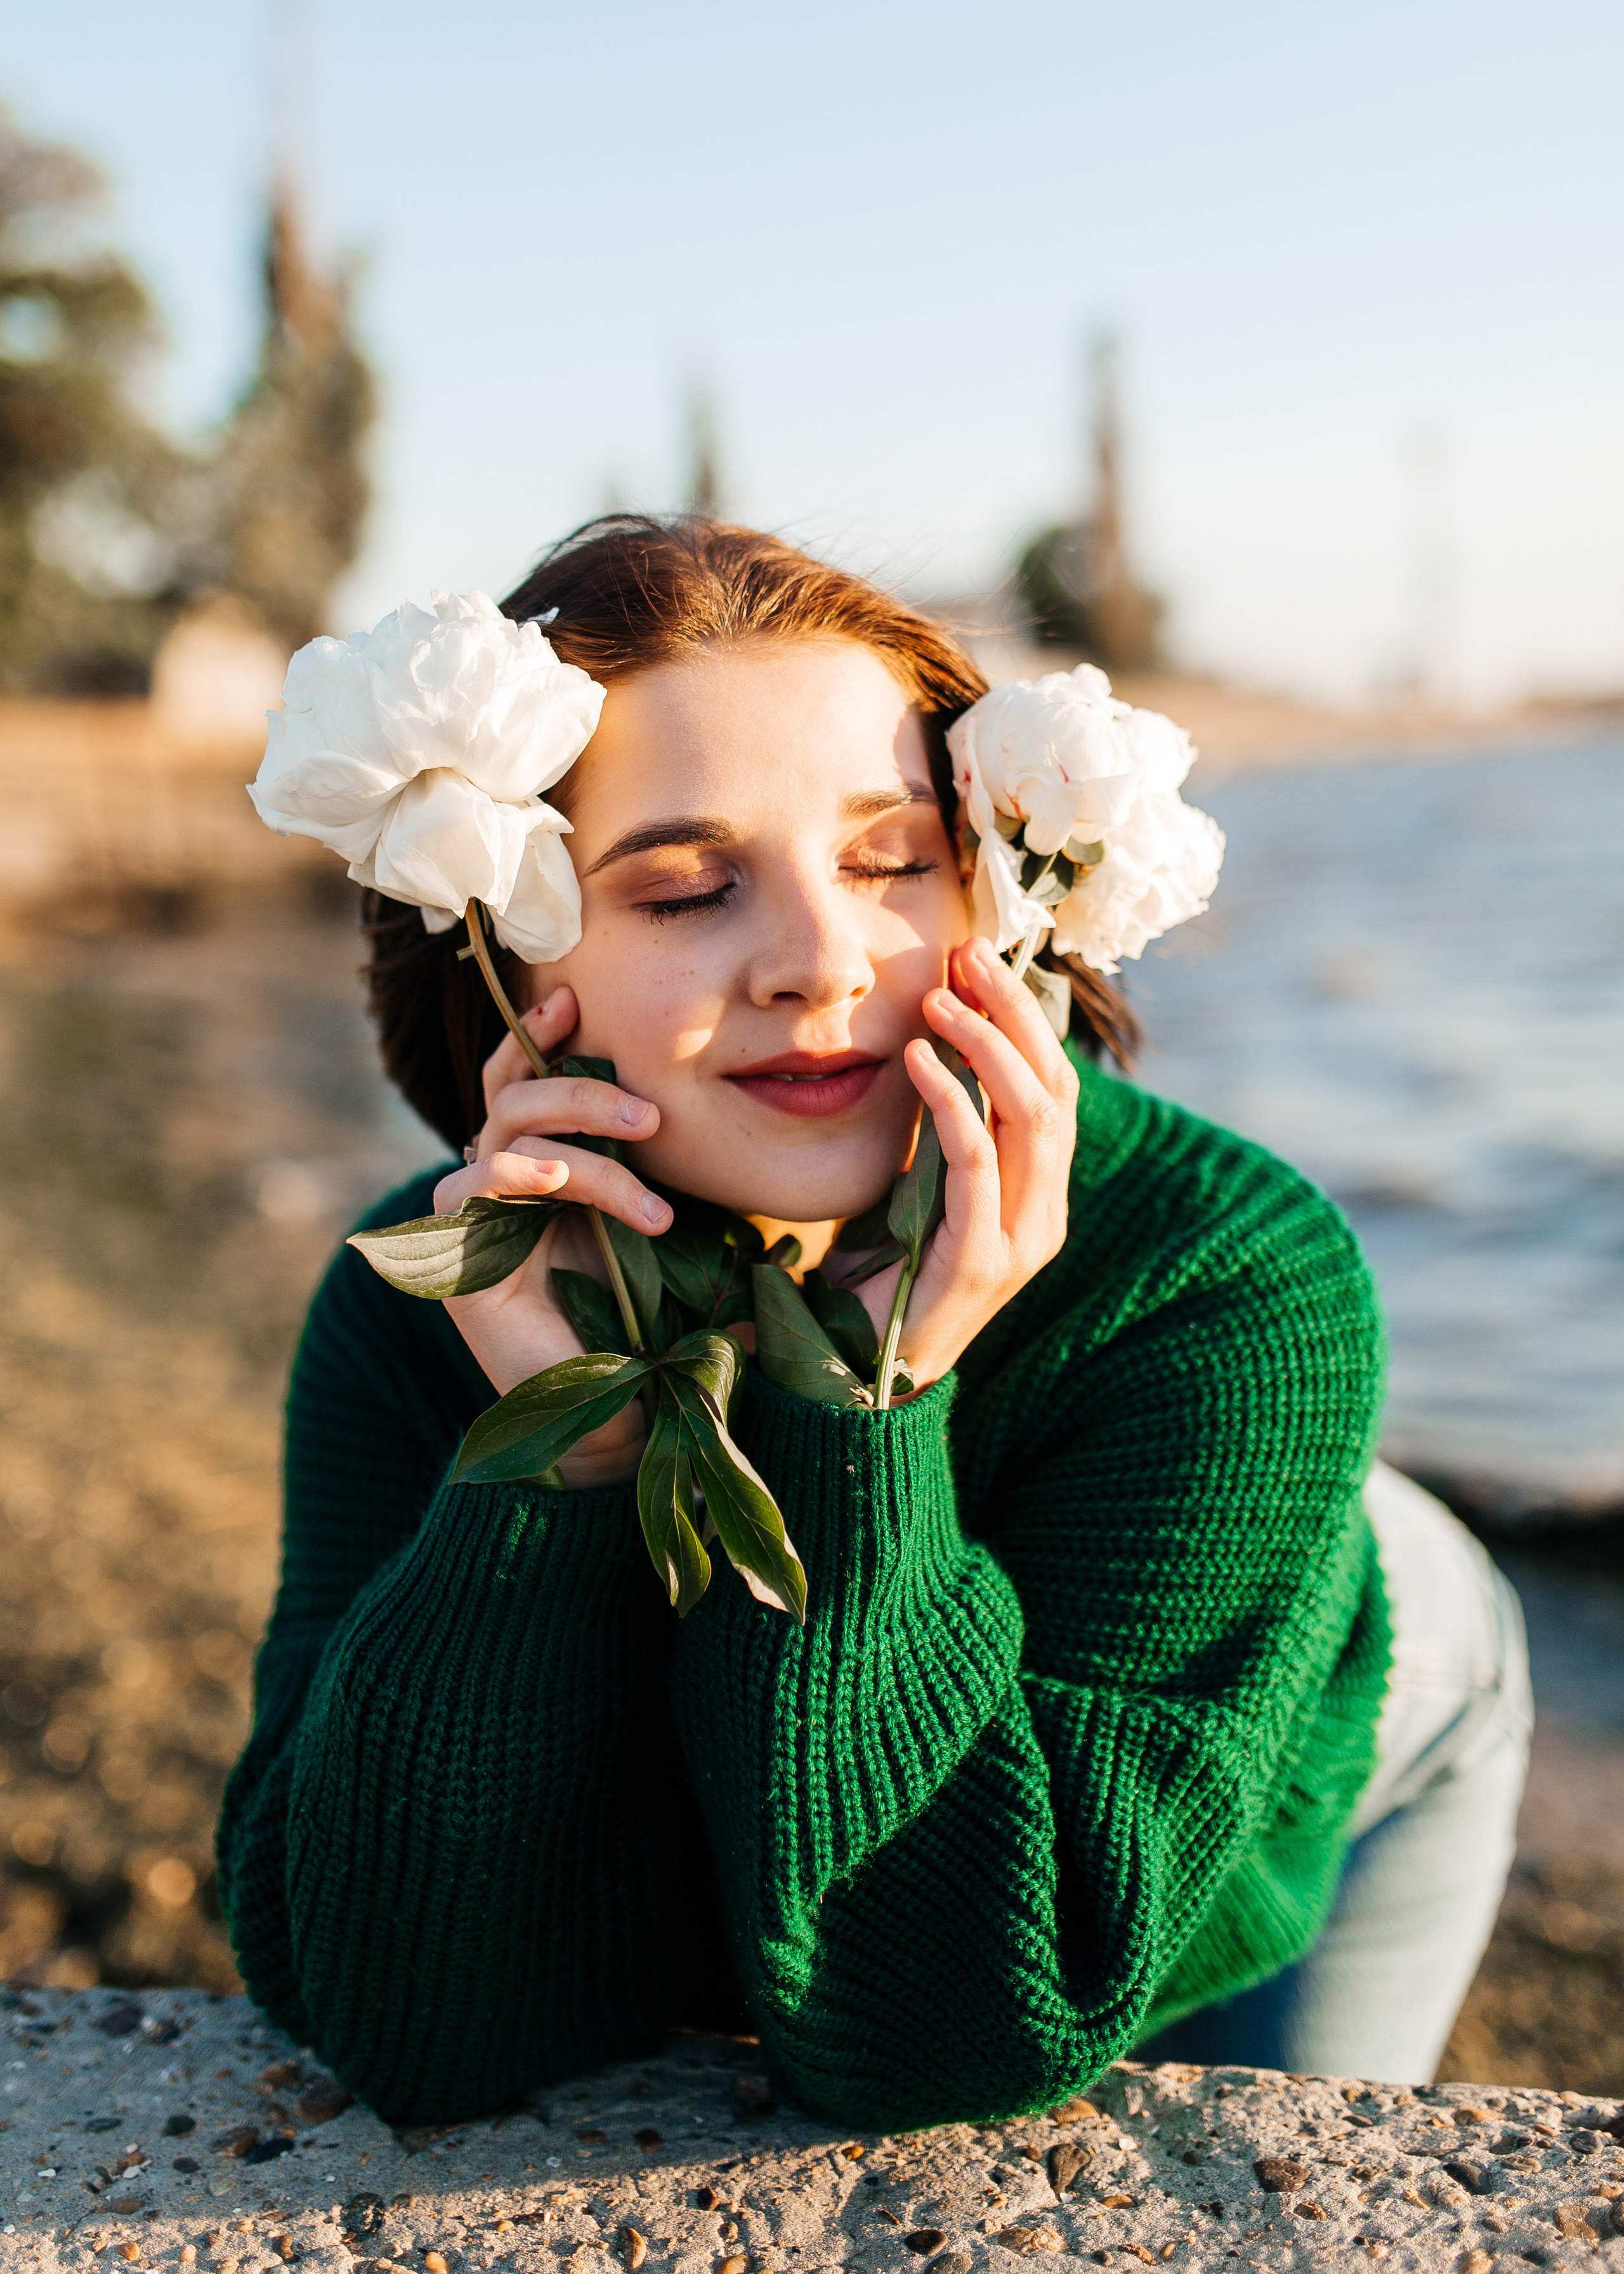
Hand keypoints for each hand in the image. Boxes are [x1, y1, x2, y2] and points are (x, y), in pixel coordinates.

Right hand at [431, 986, 672, 1485]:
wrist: (622, 1425)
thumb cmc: (658, 1334)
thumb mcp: (675, 1236)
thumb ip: (678, 1177)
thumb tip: (744, 1110)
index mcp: (546, 1171)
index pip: (528, 1078)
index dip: (540, 1032)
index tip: (576, 1000)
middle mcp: (501, 1186)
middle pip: (516, 1088)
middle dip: (582, 1085)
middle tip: (651, 1118)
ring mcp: (473, 1218)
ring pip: (508, 1125)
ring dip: (584, 1136)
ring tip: (650, 1184)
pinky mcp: (457, 1256)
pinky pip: (480, 1178)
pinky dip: (532, 1170)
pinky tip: (568, 1189)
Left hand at [843, 936, 1078, 1394]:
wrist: (858, 1377)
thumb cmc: (881, 1280)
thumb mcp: (920, 1191)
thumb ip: (943, 1137)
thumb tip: (935, 1049)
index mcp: (1040, 1194)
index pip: (1055, 1085)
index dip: (1024, 1016)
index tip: (978, 959)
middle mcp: (1046, 1213)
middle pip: (1056, 1086)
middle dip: (1015, 1011)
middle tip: (969, 954)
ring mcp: (1022, 1238)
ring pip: (1033, 1115)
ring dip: (986, 1044)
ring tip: (938, 999)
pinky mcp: (984, 1260)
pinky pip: (977, 1161)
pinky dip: (951, 1101)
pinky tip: (915, 1060)